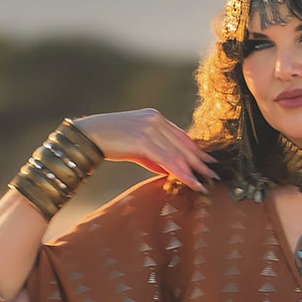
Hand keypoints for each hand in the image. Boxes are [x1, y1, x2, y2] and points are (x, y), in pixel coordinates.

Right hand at [71, 110, 218, 192]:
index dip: (196, 151)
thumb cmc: (110, 142)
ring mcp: (150, 127)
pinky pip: (167, 159)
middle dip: (200, 162)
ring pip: (177, 153)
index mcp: (155, 117)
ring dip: (193, 171)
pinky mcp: (143, 139)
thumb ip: (154, 156)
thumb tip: (169, 170)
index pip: (181, 136)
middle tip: (214, 175)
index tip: (208, 163)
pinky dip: (180, 172)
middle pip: (184, 144)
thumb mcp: (136, 148)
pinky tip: (190, 182)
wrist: (87, 136)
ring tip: (204, 184)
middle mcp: (155, 119)